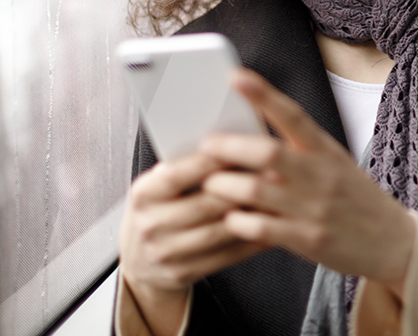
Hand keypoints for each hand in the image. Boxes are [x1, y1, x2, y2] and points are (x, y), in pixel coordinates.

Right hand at [118, 153, 265, 333]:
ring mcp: (165, 252)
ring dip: (252, 216)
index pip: (178, 175)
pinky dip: (251, 242)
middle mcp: (150, 224)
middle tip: (273, 174)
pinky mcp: (183, 273)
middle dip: (242, 188)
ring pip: (219, 232)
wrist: (140, 261)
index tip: (241, 148)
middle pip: (205, 204)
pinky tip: (270, 228)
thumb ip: (182, 168)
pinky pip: (225, 256)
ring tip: (277, 199)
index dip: (211, 162)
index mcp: (142, 195)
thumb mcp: (156, 186)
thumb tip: (226, 144)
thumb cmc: (156, 212)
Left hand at [200, 68, 416, 297]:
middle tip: (206, 145)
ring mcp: (315, 208)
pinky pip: (261, 228)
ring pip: (255, 189)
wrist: (393, 241)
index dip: (262, 94)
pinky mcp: (309, 240)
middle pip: (267, 152)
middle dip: (228, 147)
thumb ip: (300, 152)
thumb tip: (251, 137)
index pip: (292, 115)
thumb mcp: (336, 165)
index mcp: (326, 150)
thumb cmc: (356, 199)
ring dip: (224, 186)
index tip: (235, 77)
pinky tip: (231, 219)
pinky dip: (238, 221)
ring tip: (210, 184)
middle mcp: (321, 175)